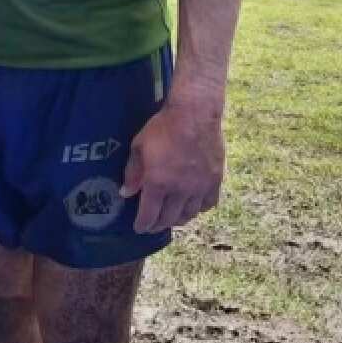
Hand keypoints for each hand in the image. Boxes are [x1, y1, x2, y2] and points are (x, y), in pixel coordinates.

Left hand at [120, 95, 224, 233]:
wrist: (194, 113)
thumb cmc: (163, 127)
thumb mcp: (139, 146)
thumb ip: (133, 172)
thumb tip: (126, 193)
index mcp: (158, 183)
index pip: (149, 215)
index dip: (143, 225)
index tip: (139, 228)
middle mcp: (180, 190)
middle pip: (169, 218)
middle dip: (158, 225)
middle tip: (153, 225)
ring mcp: (199, 187)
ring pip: (189, 214)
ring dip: (178, 219)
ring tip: (172, 218)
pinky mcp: (215, 180)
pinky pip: (208, 204)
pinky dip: (199, 209)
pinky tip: (194, 206)